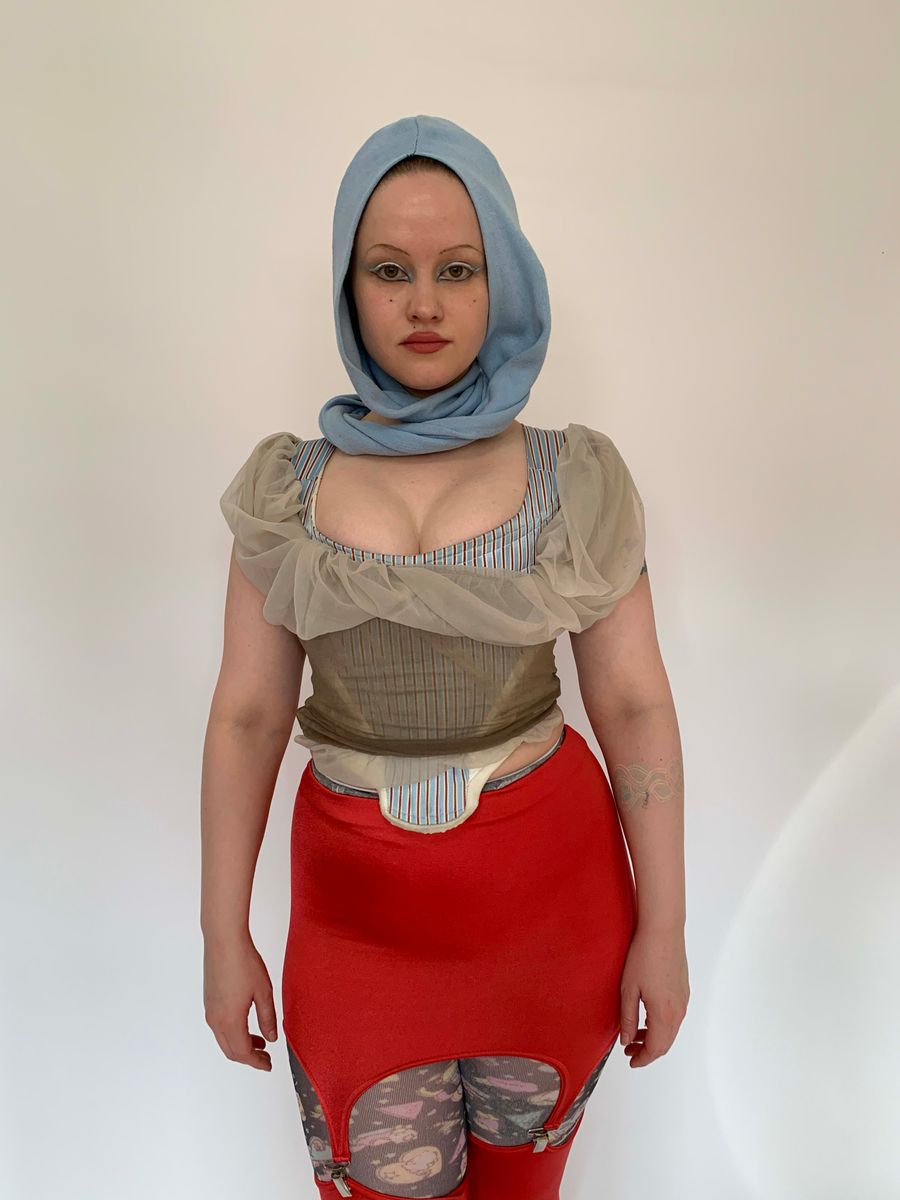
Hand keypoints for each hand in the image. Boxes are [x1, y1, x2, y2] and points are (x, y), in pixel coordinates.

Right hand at [203, 931, 278, 1070]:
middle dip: (249, 1057)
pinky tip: (247, 1024)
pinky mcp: (209, 1001)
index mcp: (230, 1020)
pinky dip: (233, 1033)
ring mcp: (210, 1010)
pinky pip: (219, 1027)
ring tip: (260, 1042)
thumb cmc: (244, 962)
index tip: (269, 1065)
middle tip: (265, 1058)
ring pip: (224, 1039)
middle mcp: (215, 1020)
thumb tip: (271, 1039)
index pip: (243, 1053)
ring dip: (241, 1045)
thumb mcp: (263, 992)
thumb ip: (267, 1018)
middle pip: (231, 1051)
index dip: (257, 1062)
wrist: (223, 940)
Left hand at [618, 925, 688, 1067]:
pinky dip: (661, 1024)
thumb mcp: (628, 989)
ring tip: (635, 1033)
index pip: (656, 1048)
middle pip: (666, 1043)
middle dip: (648, 1050)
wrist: (663, 931)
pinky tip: (647, 1016)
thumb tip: (627, 1040)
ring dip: (655, 1037)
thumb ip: (628, 1018)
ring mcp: (683, 1000)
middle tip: (629, 1048)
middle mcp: (678, 1010)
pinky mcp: (684, 990)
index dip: (643, 1058)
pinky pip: (675, 1017)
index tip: (631, 1060)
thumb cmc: (644, 956)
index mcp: (664, 1014)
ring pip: (671, 1030)